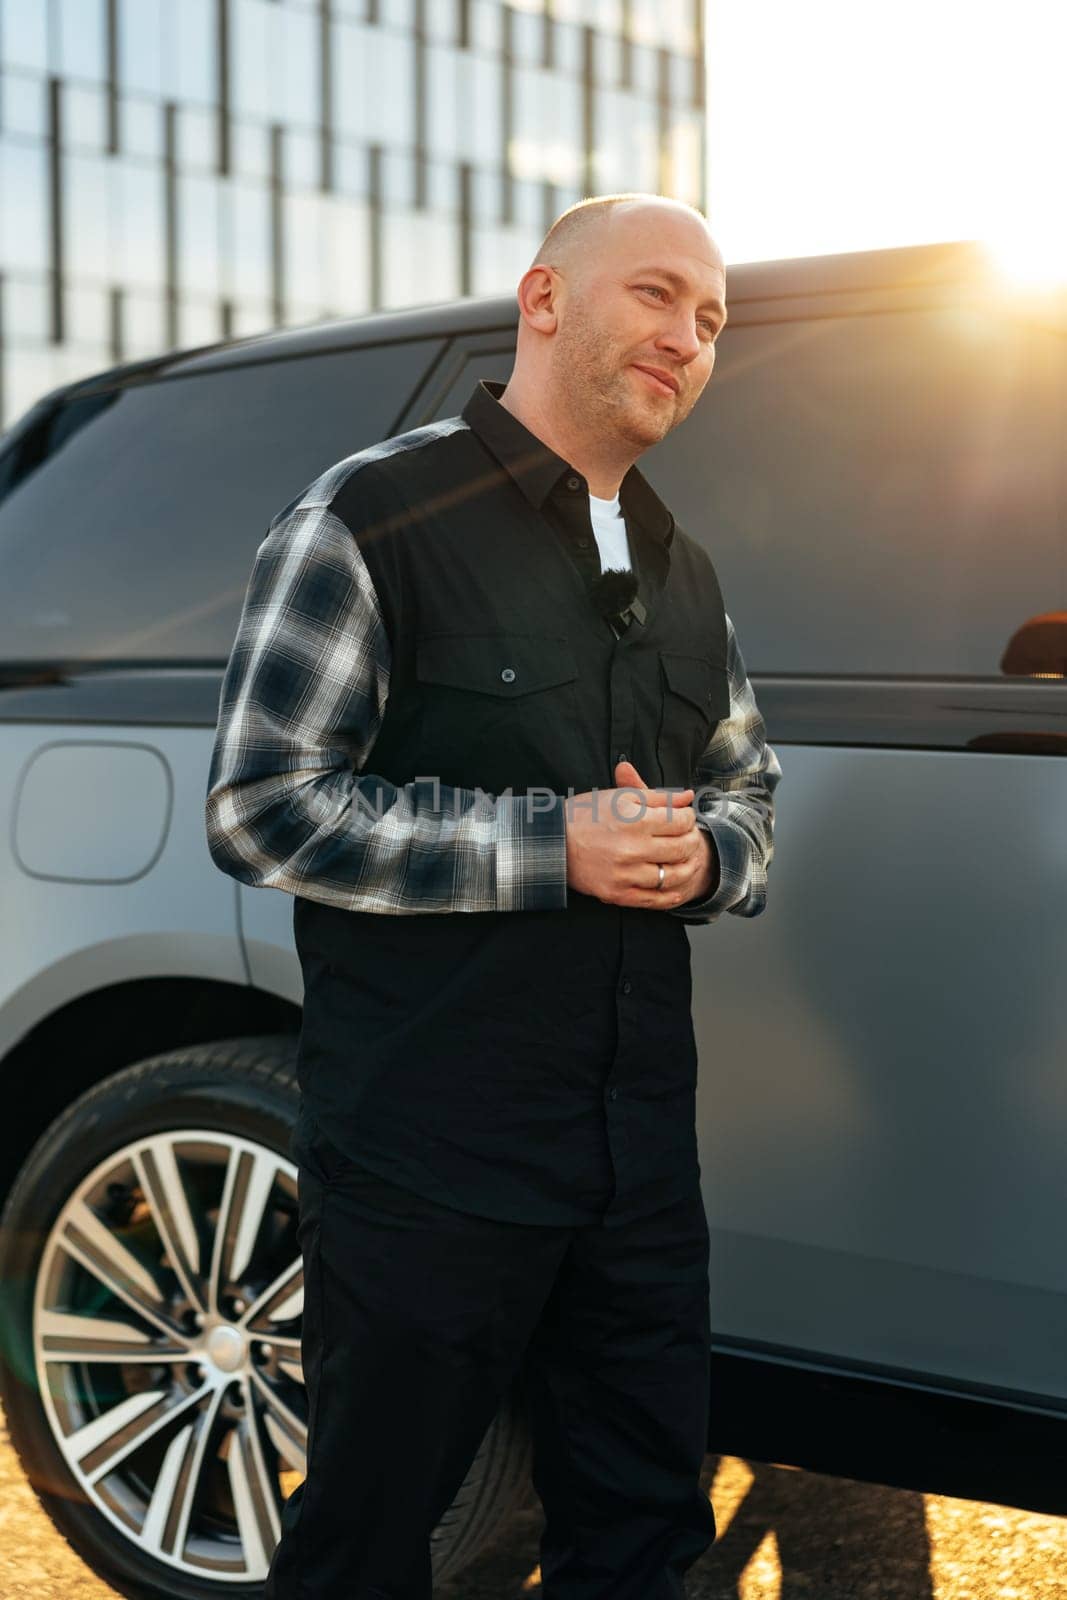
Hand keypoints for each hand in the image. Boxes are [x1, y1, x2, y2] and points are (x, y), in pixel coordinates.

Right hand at [564, 759, 715, 908]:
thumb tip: (689, 797)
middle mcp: (632, 849)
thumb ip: (658, 797)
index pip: (681, 821)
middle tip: (688, 836)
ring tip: (686, 859)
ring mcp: (625, 875)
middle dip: (692, 840)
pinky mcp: (617, 894)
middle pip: (682, 848)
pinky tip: (676, 885)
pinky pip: (655, 900)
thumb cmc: (587, 815)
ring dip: (687, 867)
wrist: (553, 842)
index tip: (684, 817)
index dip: (688, 817)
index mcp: (635, 821)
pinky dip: (671, 894)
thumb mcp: (621, 797)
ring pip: (673, 875)